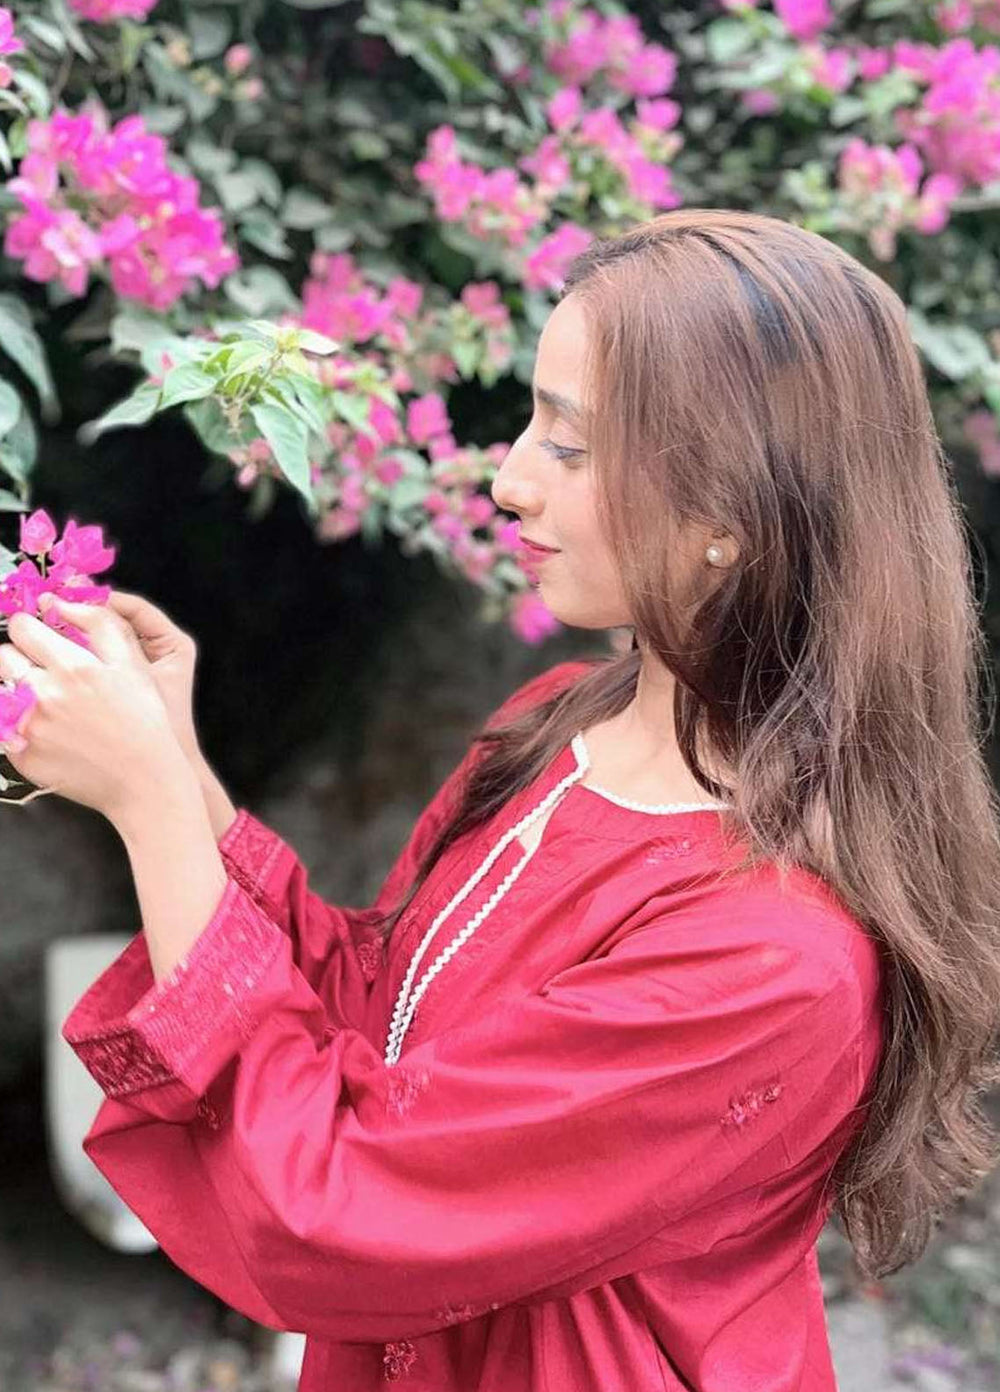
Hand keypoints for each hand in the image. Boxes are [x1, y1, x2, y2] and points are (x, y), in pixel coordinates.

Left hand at [0, 598, 187, 821]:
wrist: (145, 782)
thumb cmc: (144, 721)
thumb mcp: (133, 665)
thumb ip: (99, 624)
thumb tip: (59, 603)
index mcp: (74, 667)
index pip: (25, 628)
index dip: (30, 628)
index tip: (38, 636)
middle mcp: (46, 695)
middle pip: (4, 657)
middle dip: (19, 658)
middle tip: (43, 671)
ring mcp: (30, 727)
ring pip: (1, 689)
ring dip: (17, 689)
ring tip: (47, 702)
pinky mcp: (22, 755)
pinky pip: (3, 725)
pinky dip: (16, 723)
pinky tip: (47, 729)